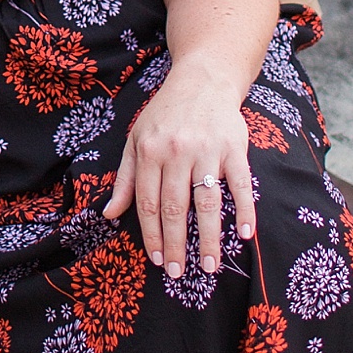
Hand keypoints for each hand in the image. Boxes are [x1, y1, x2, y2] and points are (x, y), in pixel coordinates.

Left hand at [104, 66, 254, 276]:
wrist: (203, 79)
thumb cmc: (165, 114)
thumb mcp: (136, 140)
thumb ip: (124, 179)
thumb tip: (108, 214)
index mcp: (149, 151)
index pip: (148, 203)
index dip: (151, 235)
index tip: (157, 260)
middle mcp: (176, 152)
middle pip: (175, 208)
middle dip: (176, 244)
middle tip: (179, 273)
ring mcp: (207, 150)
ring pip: (206, 202)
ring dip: (207, 237)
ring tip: (208, 265)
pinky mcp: (234, 148)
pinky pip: (240, 184)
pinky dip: (244, 210)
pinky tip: (244, 235)